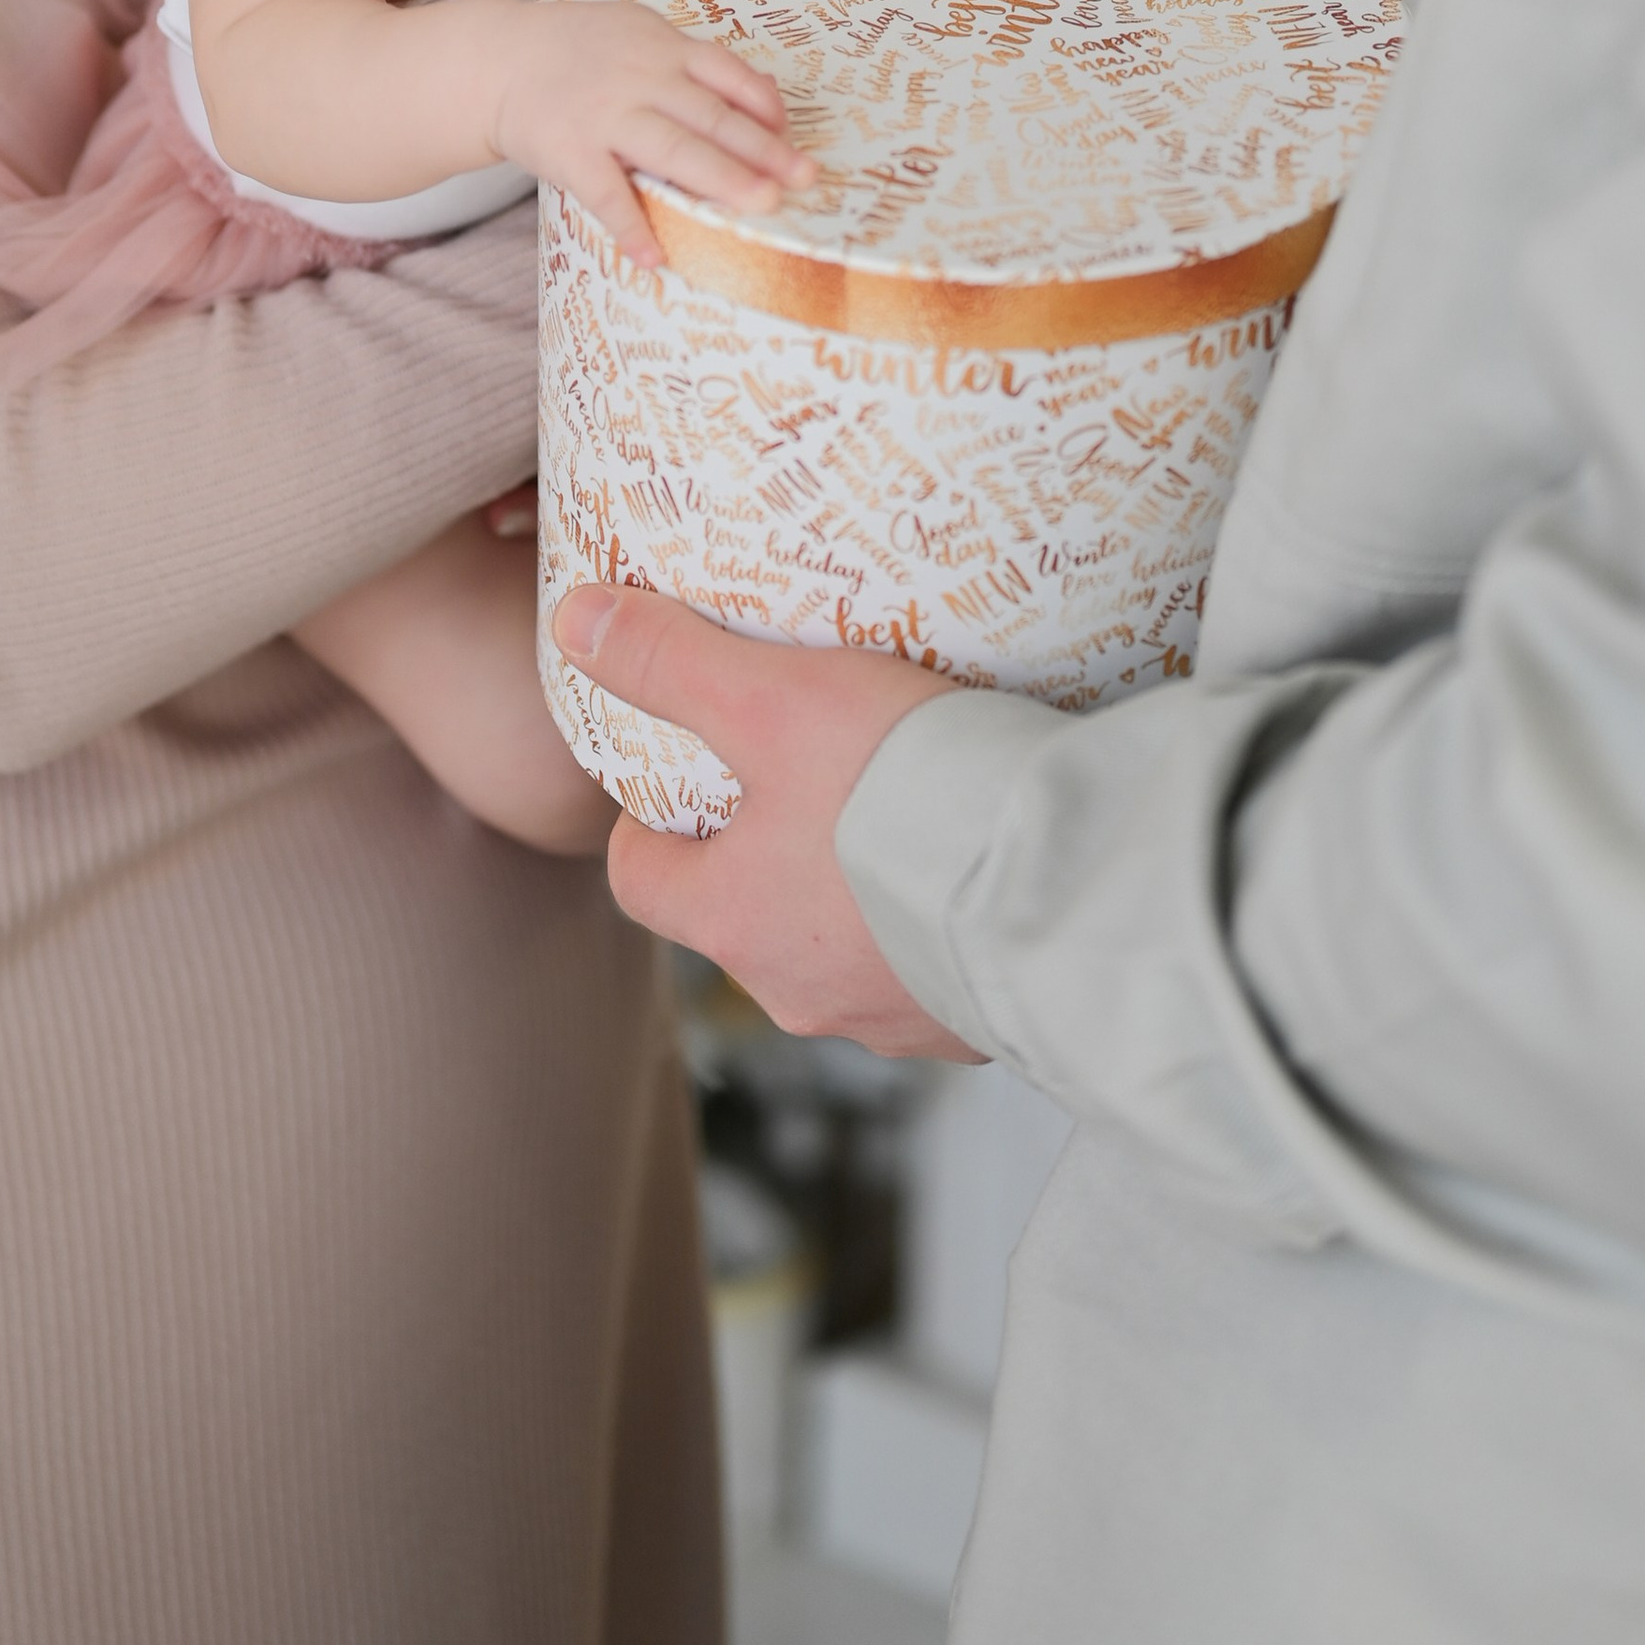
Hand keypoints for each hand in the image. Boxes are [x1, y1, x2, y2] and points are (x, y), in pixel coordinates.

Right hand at [488, 0, 813, 266]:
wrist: (496, 61)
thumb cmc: (580, 52)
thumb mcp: (639, 34)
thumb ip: (695, 63)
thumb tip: (768, 97)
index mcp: (660, 47)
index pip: (726, 73)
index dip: (764, 105)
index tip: (792, 135)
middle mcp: (638, 78)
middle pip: (710, 115)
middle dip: (761, 149)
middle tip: (804, 178)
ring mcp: (603, 116)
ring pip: (671, 149)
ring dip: (719, 179)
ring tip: (761, 206)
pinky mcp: (568, 153)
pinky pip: (605, 194)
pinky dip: (630, 226)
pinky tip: (656, 258)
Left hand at [554, 583, 981, 1058]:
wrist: (1069, 886)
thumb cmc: (904, 792)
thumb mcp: (773, 699)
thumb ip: (672, 661)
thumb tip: (575, 620)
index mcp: (733, 923)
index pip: (643, 881)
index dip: (650, 823)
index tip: (686, 770)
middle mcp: (800, 992)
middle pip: (745, 914)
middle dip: (765, 849)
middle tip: (808, 771)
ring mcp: (892, 1019)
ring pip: (842, 945)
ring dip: (856, 889)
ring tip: (907, 809)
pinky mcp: (978, 1024)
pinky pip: (933, 966)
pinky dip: (939, 918)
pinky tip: (980, 861)